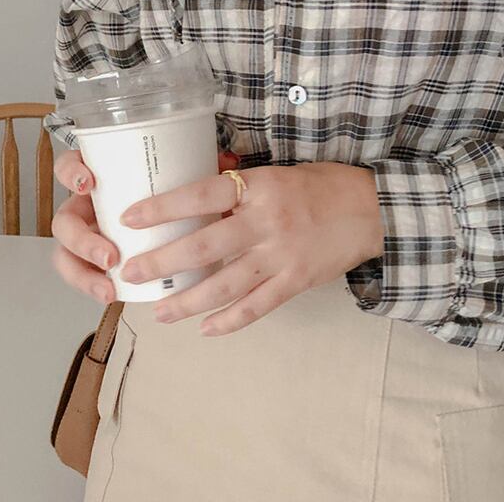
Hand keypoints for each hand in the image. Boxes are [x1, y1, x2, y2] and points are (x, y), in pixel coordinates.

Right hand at [49, 147, 241, 304]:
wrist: (179, 214)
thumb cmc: (174, 187)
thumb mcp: (182, 172)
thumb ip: (198, 165)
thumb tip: (226, 161)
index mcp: (100, 177)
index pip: (70, 166)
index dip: (71, 173)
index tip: (90, 183)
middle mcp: (87, 205)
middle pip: (64, 220)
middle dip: (80, 240)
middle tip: (109, 256)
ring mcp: (88, 234)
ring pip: (67, 254)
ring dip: (82, 273)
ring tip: (109, 289)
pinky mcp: (96, 259)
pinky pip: (83, 275)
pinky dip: (92, 287)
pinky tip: (112, 297)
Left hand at [116, 162, 385, 335]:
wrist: (372, 210)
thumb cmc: (324, 185)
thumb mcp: (280, 173)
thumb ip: (242, 187)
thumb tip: (198, 198)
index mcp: (261, 187)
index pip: (202, 196)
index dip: (164, 208)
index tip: (130, 219)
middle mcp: (267, 223)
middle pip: (204, 246)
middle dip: (162, 262)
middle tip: (130, 272)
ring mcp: (282, 256)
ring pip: (224, 285)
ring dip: (187, 301)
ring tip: (160, 312)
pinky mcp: (296, 282)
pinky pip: (256, 307)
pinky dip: (229, 321)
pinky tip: (206, 329)